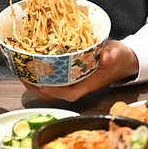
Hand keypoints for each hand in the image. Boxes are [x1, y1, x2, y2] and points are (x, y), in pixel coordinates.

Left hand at [22, 41, 137, 101]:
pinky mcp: (73, 76)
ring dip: (38, 84)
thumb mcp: (117, 54)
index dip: (55, 92)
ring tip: (24, 73)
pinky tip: (35, 69)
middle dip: (39, 88)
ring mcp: (75, 82)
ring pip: (54, 89)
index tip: (42, 86)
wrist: (123, 60)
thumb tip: (106, 56)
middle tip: (24, 77)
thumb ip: (111, 55)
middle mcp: (80, 85)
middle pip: (57, 94)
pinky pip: (55, 81)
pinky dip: (44, 76)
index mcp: (89, 83)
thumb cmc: (119, 58)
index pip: (70, 93)